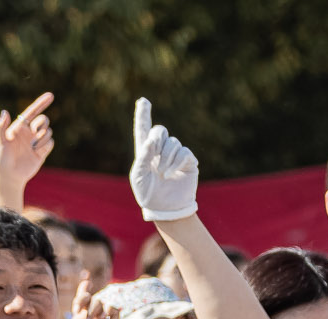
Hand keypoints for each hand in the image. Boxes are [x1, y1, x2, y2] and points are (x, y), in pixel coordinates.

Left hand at [0, 92, 54, 196]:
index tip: (50, 95)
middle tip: (35, 131)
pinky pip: (50, 142)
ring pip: (48, 131)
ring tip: (33, 146)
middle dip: (42, 123)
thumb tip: (4, 112)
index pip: (32, 112)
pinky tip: (36, 150)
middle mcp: (29, 133)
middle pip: (43, 120)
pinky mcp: (42, 152)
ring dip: (42, 136)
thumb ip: (0, 127)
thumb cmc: (1, 159)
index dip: (41, 103)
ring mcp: (36, 142)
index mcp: (20, 127)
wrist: (9, 176)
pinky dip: (45, 144)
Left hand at [129, 98, 198, 222]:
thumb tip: (152, 140)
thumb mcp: (139, 176)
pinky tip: (170, 174)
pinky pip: (184, 152)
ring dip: (166, 157)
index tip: (143, 101)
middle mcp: (160, 150)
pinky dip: (176, 162)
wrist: (166, 209)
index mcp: (145, 152)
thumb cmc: (148, 194)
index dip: (143, 115)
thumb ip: (142, 156)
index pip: (143, 129)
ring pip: (172, 143)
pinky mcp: (188, 161)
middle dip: (157, 139)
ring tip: (162, 173)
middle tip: (153, 152)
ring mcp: (175, 155)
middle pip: (160, 130)